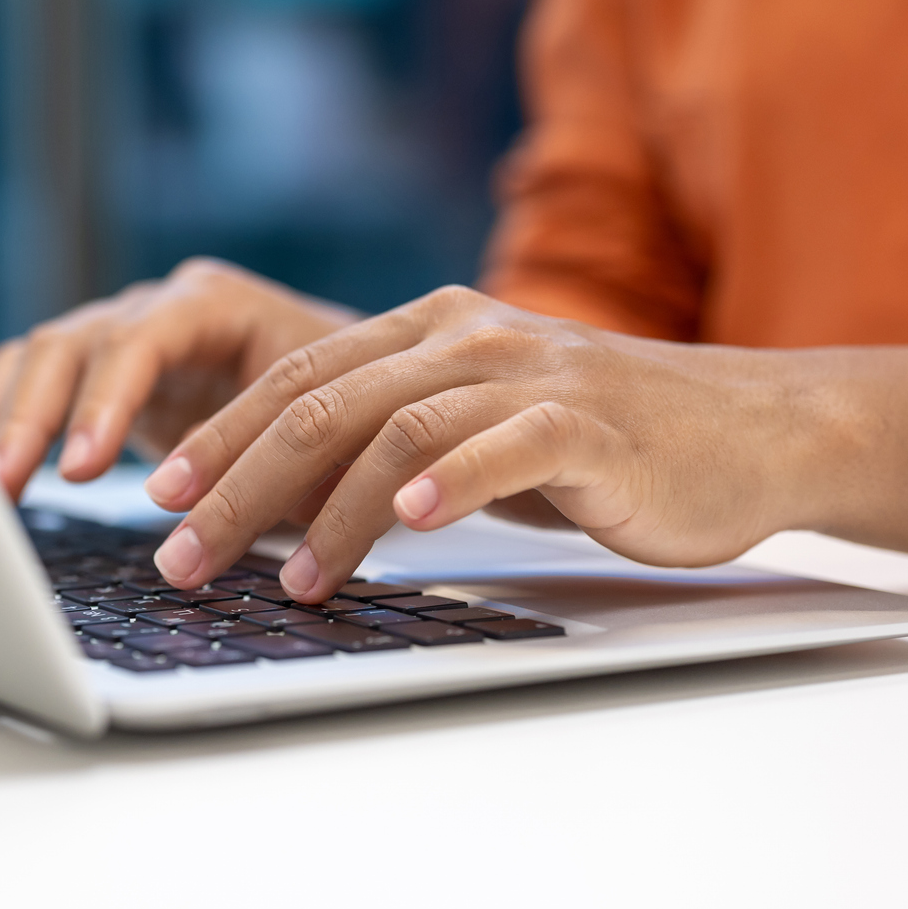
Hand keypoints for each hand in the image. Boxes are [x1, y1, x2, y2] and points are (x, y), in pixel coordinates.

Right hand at [0, 259, 358, 498]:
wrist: (351, 391)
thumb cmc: (349, 413)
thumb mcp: (329, 439)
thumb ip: (277, 466)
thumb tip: (225, 519)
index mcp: (218, 305)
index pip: (144, 337)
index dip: (106, 400)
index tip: (82, 466)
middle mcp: (159, 308)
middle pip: (72, 343)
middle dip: (32, 417)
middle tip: (1, 484)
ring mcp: (122, 336)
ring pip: (39, 359)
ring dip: (2, 423)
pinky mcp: (98, 374)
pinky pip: (29, 382)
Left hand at [143, 286, 822, 600]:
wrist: (750, 429)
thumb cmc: (603, 444)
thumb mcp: (480, 428)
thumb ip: (395, 441)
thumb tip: (284, 505)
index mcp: (427, 328)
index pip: (295, 378)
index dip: (219, 435)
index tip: (158, 496)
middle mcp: (466, 335)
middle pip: (321, 404)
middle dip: (236, 482)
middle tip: (182, 552)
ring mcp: (527, 372)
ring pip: (394, 427)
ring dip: (327, 509)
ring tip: (287, 580)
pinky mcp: (587, 421)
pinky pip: (499, 445)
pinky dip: (444, 485)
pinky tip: (405, 528)